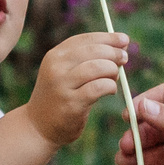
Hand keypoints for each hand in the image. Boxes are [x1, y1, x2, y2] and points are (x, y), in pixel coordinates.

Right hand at [24, 32, 130, 149]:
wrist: (38, 127)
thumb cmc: (59, 97)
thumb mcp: (64, 72)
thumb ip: (87, 58)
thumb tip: (120, 45)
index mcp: (55, 56)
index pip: (85, 39)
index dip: (108, 38)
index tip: (124, 39)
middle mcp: (56, 67)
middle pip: (94, 50)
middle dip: (114, 53)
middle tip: (124, 59)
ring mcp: (62, 85)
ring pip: (98, 67)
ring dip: (113, 70)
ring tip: (114, 77)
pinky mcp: (71, 103)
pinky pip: (99, 88)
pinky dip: (110, 86)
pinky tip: (110, 90)